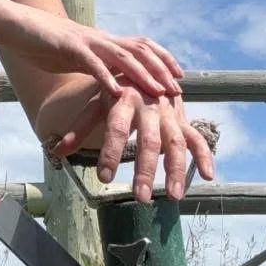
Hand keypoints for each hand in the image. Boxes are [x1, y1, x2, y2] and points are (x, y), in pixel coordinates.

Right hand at [2, 3, 183, 99]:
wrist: (14, 24)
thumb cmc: (39, 42)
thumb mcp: (71, 57)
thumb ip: (89, 66)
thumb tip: (101, 81)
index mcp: (101, 41)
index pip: (140, 46)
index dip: (162, 60)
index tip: (178, 77)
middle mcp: (99, 38)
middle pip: (140, 49)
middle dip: (161, 69)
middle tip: (178, 89)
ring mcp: (85, 41)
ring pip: (122, 55)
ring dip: (143, 74)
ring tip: (158, 92)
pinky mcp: (68, 47)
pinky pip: (92, 62)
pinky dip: (106, 77)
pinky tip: (117, 93)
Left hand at [49, 83, 215, 201]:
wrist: (145, 67)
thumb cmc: (117, 90)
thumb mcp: (96, 104)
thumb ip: (78, 129)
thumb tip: (56, 152)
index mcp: (125, 99)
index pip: (116, 128)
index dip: (111, 152)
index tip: (105, 177)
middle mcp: (151, 106)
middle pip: (149, 140)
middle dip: (145, 169)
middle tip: (140, 197)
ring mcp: (170, 114)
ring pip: (176, 143)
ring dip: (176, 171)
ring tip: (172, 197)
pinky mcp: (183, 120)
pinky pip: (197, 138)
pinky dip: (204, 156)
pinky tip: (209, 176)